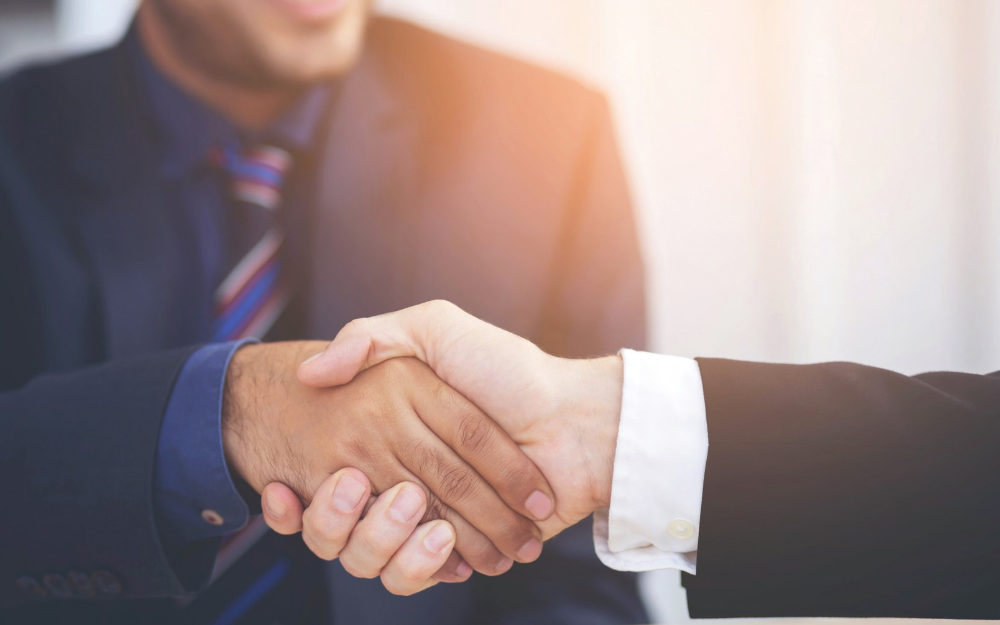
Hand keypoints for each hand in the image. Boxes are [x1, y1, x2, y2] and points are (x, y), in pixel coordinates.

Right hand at [222, 341, 553, 574]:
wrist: (575, 421)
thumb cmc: (509, 370)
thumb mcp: (437, 328)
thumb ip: (373, 336)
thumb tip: (310, 372)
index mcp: (388, 432)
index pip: (329, 470)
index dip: (304, 490)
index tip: (285, 487)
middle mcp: (401, 476)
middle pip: (342, 519)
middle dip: (335, 515)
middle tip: (348, 484)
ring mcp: (429, 516)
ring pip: (370, 554)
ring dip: (376, 541)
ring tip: (408, 506)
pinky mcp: (459, 549)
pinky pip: (415, 574)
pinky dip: (415, 568)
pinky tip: (436, 543)